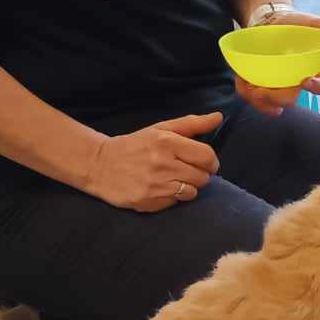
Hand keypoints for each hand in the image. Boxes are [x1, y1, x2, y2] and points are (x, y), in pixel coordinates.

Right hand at [81, 112, 221, 211]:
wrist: (100, 164)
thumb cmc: (135, 145)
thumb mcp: (161, 129)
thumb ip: (192, 123)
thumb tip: (219, 117)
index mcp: (167, 142)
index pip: (207, 155)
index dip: (211, 161)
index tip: (205, 162)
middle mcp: (163, 163)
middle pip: (203, 177)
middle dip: (199, 174)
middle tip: (185, 170)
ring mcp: (155, 185)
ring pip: (192, 192)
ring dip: (187, 187)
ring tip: (173, 179)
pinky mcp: (147, 202)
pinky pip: (175, 203)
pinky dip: (172, 197)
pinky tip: (160, 188)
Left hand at [236, 9, 319, 115]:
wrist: (269, 20)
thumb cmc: (293, 24)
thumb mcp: (310, 21)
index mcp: (312, 71)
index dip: (317, 87)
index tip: (305, 81)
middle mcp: (295, 83)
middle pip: (291, 100)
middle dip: (277, 99)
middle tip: (263, 91)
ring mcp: (277, 86)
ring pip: (270, 104)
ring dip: (259, 101)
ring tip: (250, 89)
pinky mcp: (260, 85)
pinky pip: (253, 97)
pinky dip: (245, 92)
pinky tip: (242, 82)